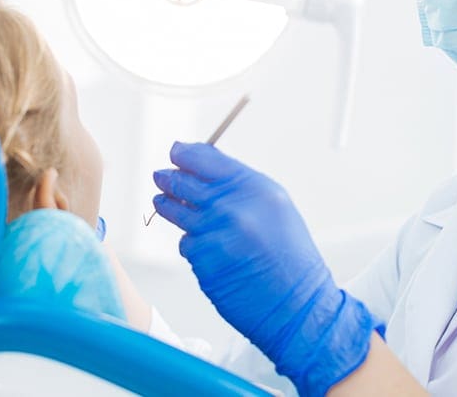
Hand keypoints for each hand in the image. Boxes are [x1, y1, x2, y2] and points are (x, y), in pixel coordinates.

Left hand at [153, 142, 376, 395]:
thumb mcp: (276, 208)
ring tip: (163, 201)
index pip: (207, 159)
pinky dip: (192, 243)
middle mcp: (231, 207)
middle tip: (161, 175)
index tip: (176, 151)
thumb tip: (208, 171)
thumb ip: (242, 187)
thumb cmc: (291, 259)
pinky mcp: (200, 260)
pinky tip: (209, 249)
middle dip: (168, 177)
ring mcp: (212, 233)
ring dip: (167, 205)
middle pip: (184, 183)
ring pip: (175, 212)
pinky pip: (186, 243)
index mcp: (254, 188)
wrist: (295, 305)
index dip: (186, 153)